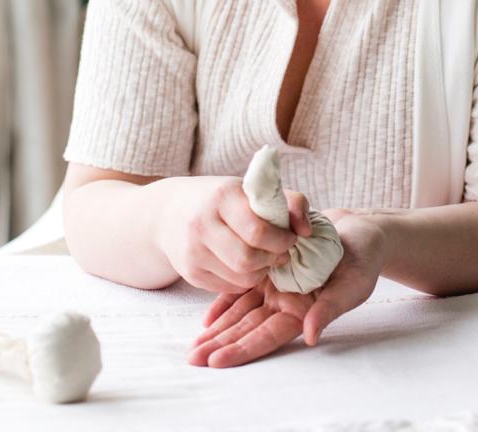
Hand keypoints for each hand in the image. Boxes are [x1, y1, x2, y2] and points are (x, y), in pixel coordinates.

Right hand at [154, 175, 311, 294]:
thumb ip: (288, 202)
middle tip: (280, 252)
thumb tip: (307, 230)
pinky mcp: (190, 273)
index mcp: (222, 197)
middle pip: (249, 259)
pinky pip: (229, 287)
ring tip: (264, 258)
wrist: (170, 211)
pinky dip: (244, 280)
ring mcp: (193, 251)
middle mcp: (202, 224)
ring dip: (261, 272)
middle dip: (272, 259)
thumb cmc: (221, 199)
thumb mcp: (251, 190)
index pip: (258, 230)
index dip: (282, 239)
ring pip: (241, 278)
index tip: (290, 237)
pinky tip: (244, 264)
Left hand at [187, 208, 386, 366]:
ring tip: (194, 346)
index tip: (215, 361)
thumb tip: (310, 335)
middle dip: (221, 345)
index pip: (267, 337)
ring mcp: (277, 288)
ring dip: (218, 329)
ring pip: (242, 313)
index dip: (242, 349)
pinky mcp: (271, 270)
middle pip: (248, 329)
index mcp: (305, 312)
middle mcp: (287, 304)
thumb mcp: (353, 283)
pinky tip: (207, 318)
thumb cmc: (363, 259)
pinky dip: (226, 303)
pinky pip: (244, 290)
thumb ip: (330, 308)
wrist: (359, 231)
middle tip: (193, 358)